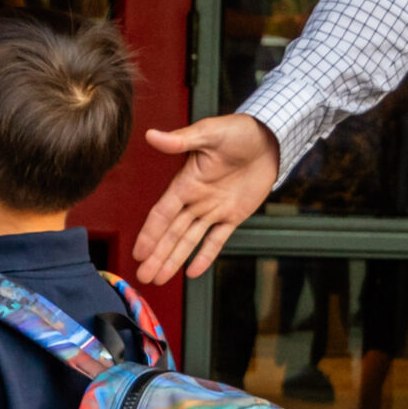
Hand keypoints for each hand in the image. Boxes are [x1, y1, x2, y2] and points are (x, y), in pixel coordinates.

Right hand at [130, 115, 281, 283]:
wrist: (269, 138)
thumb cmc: (238, 131)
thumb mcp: (209, 133)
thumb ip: (181, 140)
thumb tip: (152, 135)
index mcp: (186, 183)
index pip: (162, 214)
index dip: (150, 234)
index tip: (138, 252)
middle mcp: (196, 200)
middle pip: (172, 233)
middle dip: (157, 255)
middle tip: (143, 277)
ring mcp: (214, 210)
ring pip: (189, 241)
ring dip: (174, 259)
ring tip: (159, 278)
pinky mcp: (233, 215)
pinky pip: (216, 240)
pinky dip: (205, 256)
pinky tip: (193, 272)